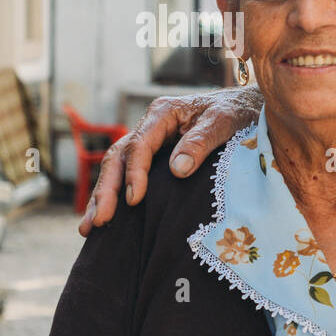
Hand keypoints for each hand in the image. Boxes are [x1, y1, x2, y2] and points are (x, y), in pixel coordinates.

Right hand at [78, 88, 262, 235]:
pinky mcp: (155, 157)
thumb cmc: (236, 112)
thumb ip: (201, 142)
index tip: (134, 199)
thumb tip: (178, 169)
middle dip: (106, 191)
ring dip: (102, 197)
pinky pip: (128, 175)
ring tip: (90, 227)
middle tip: (99, 221)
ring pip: (116, 168)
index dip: (135, 173)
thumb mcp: (224, 122)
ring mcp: (150, 142)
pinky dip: (115, 195)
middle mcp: (150, 126)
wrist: (245, 108)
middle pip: (118, 158)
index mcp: (163, 113)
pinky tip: (105, 218)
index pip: (139, 145)